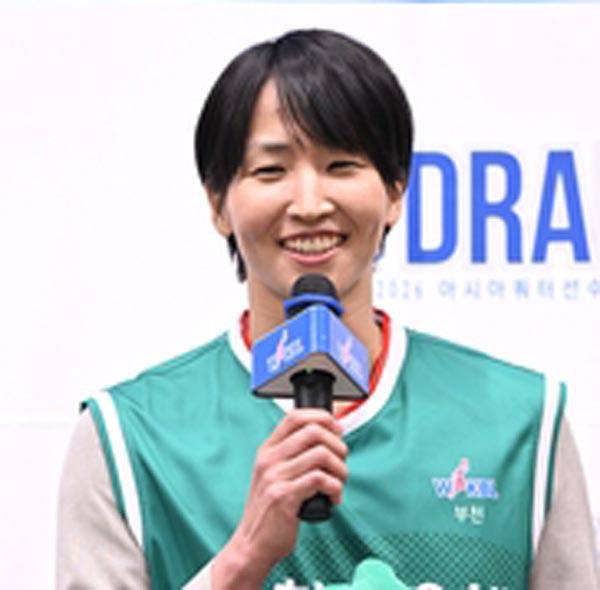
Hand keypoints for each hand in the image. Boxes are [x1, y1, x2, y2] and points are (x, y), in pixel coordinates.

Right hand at [211, 409, 347, 588]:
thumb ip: (295, 456)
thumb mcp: (274, 475)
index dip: (322, 417)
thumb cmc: (270, 510)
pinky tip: (334, 498)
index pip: (295, 416)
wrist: (252, 544)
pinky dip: (335, 487)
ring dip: (340, 469)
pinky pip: (319, 479)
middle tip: (341, 461)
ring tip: (339, 482)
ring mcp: (275, 477)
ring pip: (321, 455)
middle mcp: (269, 459)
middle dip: (337, 445)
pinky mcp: (284, 497)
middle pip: (313, 431)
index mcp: (268, 450)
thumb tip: (330, 437)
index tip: (336, 431)